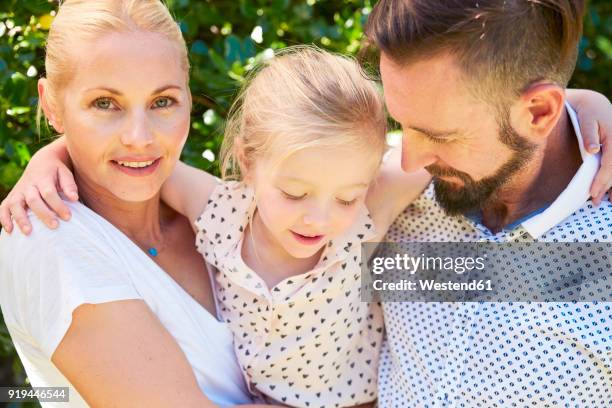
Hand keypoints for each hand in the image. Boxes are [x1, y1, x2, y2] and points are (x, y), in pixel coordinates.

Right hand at [0, 138, 76, 233]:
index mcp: (42, 178)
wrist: (40, 163)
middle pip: (33, 200)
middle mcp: (28, 185)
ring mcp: (18, 191)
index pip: (49, 193)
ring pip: (15, 204)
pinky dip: (4, 218)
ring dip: (21, 218)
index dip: (58, 205)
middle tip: (54, 226)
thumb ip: (69, 185)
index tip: (68, 217)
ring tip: (28, 232)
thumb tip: (74, 198)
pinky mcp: (11, 197)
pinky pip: (4, 208)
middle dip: (43, 214)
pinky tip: (10, 231)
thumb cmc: (56, 171)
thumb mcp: (65, 173)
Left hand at [568, 89, 611, 204]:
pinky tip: (609, 192)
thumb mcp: (585, 119)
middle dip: (606, 187)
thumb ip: (588, 135)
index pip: (610, 164)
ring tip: (601, 200)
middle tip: (594, 201)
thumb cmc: (587, 111)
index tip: (592, 192)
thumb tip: (592, 150)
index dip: (602, 179)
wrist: (594, 103)